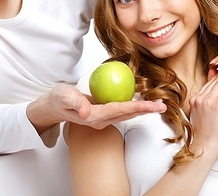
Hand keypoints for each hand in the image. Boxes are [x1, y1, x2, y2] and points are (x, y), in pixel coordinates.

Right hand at [28, 84, 166, 132]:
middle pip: (128, 115)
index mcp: (94, 117)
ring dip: (142, 110)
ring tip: (158, 105)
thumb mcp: (63, 97)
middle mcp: (101, 121)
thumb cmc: (58, 99)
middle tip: (163, 106)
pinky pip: (122, 110)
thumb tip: (86, 112)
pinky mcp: (103, 114)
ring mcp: (103, 119)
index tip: (151, 105)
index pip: (120, 110)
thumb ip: (75, 103)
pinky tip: (142, 101)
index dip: (136, 107)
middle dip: (146, 111)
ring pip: (127, 114)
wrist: (54, 106)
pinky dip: (134, 106)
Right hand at [189, 71, 217, 154]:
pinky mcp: (217, 104)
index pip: (207, 84)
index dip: (217, 79)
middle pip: (213, 81)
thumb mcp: (199, 115)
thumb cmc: (204, 134)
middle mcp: (199, 98)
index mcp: (194, 100)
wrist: (204, 146)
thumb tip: (208, 100)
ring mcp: (207, 100)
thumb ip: (202, 105)